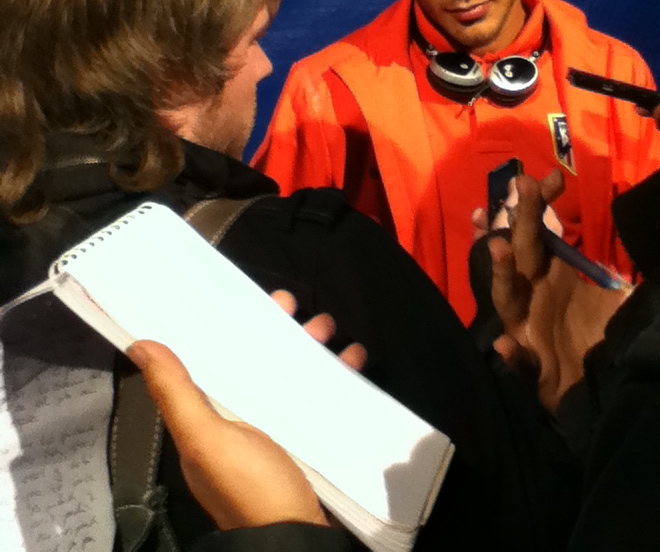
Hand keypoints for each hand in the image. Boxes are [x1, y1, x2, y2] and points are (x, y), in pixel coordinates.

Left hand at [127, 291, 366, 530]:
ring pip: (294, 369)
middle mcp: (242, 418)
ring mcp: (280, 426)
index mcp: (211, 417)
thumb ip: (176, 394)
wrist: (298, 541)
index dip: (227, 326)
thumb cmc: (249, 486)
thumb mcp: (206, 440)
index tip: (244, 297)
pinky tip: (355, 358)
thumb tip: (140, 344)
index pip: (214, 359)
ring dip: (311, 344)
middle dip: (276, 328)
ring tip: (328, 329)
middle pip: (257, 358)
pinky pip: (325, 392)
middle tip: (292, 305)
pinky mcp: (311, 436)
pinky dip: (340, 371)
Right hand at [482, 171, 626, 410]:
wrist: (591, 390)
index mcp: (548, 274)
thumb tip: (619, 241)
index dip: (541, 204)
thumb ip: (609, 273)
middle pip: (522, 249)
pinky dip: (513, 356)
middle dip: (522, 218)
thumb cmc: (592, 337)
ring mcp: (525, 327)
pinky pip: (521, 360)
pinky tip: (508, 347)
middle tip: (521, 184)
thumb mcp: (610, 298)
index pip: (540, 231)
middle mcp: (531, 293)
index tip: (551, 177)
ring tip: (500, 247)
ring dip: (501, 272)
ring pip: (506, 296)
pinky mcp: (532, 365)